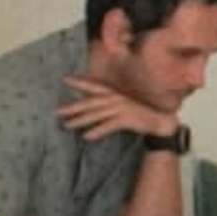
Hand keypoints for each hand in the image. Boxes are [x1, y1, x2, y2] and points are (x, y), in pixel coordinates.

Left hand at [58, 81, 176, 142]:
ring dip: (80, 120)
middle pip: (91, 102)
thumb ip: (105, 105)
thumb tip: (86, 108)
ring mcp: (122, 108)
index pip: (95, 86)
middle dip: (73, 106)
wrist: (160, 121)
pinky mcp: (127, 119)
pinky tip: (87, 136)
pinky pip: (108, 126)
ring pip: (96, 115)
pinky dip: (97, 131)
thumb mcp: (121, 106)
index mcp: (115, 94)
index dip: (80, 82)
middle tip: (57, 111)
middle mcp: (116, 99)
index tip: (65, 78)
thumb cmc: (137, 114)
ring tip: (67, 126)